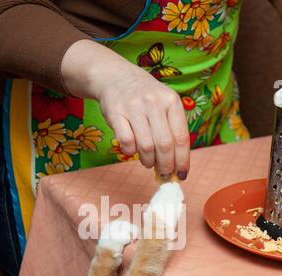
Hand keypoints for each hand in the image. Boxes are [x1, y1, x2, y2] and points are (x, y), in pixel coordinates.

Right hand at [61, 40, 189, 177]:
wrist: (115, 77)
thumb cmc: (144, 97)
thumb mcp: (163, 105)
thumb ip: (171, 130)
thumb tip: (175, 165)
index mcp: (171, 101)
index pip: (181, 138)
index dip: (182, 161)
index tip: (181, 175)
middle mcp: (154, 102)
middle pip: (165, 146)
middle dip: (166, 166)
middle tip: (164, 174)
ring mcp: (134, 107)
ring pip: (146, 147)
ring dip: (148, 161)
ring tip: (148, 162)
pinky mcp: (116, 113)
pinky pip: (126, 142)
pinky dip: (130, 152)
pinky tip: (132, 151)